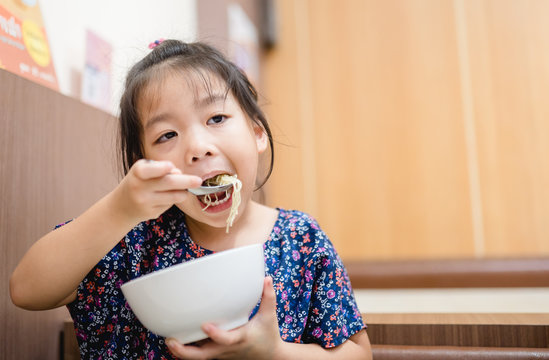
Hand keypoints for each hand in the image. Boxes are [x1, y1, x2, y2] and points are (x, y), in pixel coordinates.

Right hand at [112, 159, 201, 223]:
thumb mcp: (144, 171)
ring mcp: (145, 202)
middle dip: (186, 181)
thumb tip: (179, 173)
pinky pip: (170, 204)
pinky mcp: (151, 213)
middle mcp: (139, 187)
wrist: (122, 206)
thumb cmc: (139, 182)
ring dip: (183, 191)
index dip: (160, 168)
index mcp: (137, 172)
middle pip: (168, 183)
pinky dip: (174, 199)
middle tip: (199, 181)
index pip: (148, 170)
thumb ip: (161, 169)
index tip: (171, 167)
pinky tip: (166, 197)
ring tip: (184, 188)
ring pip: (174, 196)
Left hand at [166, 276, 282, 359]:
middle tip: (170, 340)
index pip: (226, 339)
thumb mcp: (270, 316)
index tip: (204, 325)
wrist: (269, 357)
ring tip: (169, 339)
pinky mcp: (217, 354)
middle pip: (202, 356)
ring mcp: (220, 353)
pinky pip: (199, 354)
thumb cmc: (268, 335)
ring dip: (181, 351)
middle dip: (184, 351)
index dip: (215, 334)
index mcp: (240, 338)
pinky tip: (177, 339)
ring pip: (197, 358)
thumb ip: (268, 297)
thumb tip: (267, 278)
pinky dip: (187, 349)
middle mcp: (226, 349)